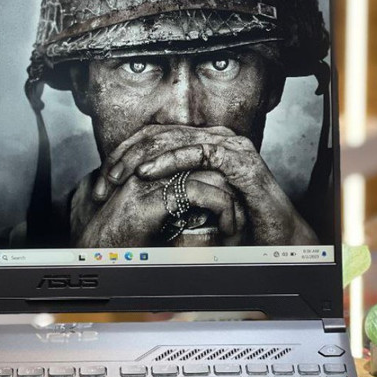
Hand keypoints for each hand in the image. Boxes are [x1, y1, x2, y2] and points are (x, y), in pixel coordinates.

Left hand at [89, 125, 317, 245]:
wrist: (275, 241)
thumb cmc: (236, 227)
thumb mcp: (190, 209)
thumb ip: (166, 197)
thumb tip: (128, 199)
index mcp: (200, 147)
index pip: (153, 138)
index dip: (123, 155)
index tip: (102, 181)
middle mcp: (213, 140)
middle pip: (158, 134)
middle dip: (125, 156)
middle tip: (104, 180)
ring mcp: (228, 146)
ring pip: (173, 139)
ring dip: (140, 158)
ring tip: (117, 177)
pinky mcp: (239, 159)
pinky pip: (198, 151)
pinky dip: (169, 161)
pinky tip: (147, 173)